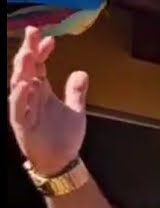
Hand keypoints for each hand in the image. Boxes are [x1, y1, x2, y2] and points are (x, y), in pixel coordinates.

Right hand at [9, 27, 87, 175]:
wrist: (61, 161)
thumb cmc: (64, 136)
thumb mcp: (75, 110)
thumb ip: (76, 91)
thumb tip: (82, 72)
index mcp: (41, 91)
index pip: (38, 66)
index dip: (42, 51)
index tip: (51, 39)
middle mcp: (30, 97)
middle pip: (26, 69)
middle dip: (28, 51)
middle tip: (33, 33)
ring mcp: (24, 109)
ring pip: (18, 85)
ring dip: (23, 69)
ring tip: (29, 53)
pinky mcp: (22, 124)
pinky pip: (18, 108)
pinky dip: (21, 96)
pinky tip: (25, 85)